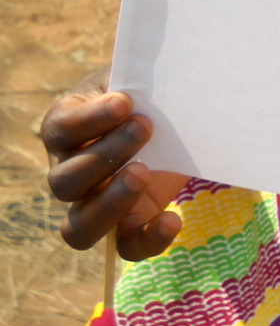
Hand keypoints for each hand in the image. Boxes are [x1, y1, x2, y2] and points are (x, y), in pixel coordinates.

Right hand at [42, 66, 188, 259]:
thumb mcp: (132, 77)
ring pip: (79, 227)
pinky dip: (148, 240)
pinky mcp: (129, 224)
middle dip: (104, 156)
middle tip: (144, 127)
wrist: (166, 114)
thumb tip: (143, 85)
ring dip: (112, 203)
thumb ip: (131, 78)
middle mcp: (68, 172)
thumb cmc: (142, 91)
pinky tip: (172, 218)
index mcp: (65, 127)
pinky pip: (127, 247)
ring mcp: (94, 204)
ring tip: (145, 172)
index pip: (60, 129)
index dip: (88, 119)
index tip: (125, 101)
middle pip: (63, 183)